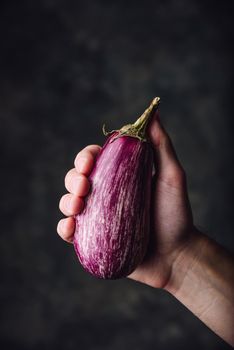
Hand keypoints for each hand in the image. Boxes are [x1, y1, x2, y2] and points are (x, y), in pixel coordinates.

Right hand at [57, 113, 194, 288]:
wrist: (177, 255)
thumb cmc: (176, 214)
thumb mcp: (172, 176)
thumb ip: (162, 146)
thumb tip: (153, 114)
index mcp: (119, 176)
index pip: (94, 159)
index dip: (85, 157)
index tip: (89, 162)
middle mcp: (105, 194)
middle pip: (76, 179)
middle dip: (72, 179)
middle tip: (82, 187)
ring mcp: (97, 217)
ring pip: (69, 202)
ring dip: (66, 201)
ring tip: (77, 207)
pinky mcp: (93, 239)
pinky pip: (70, 232)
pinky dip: (64, 228)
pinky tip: (70, 227)